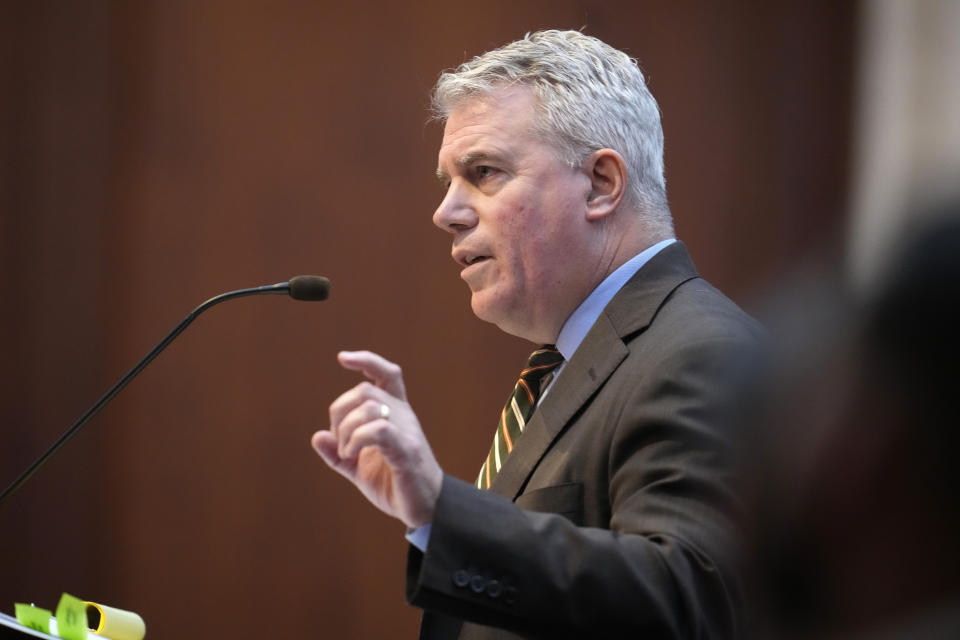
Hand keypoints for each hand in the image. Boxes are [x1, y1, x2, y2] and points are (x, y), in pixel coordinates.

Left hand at [311, 350, 442, 528]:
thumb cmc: (395, 485)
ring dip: (345, 430)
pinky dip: (355, 440)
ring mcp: (407, 431)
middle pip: (365, 391)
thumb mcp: (359, 468)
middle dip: (339, 412)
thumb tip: (318, 436)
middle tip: (339, 442)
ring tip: (346, 454)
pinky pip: (378, 430)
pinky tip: (351, 456)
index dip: (367, 360)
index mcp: (395, 414)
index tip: (342, 358)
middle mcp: (403, 416)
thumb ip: (338, 453)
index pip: (387, 374)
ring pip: (369, 407)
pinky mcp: (406, 450)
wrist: (425, 509)